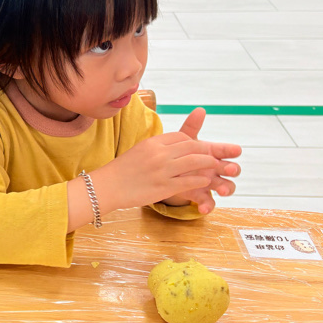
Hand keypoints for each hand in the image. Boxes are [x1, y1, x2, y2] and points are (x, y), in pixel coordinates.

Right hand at [94, 131, 224, 213]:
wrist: (107, 187)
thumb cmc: (122, 170)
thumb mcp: (139, 151)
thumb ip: (157, 147)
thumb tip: (173, 144)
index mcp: (152, 142)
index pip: (181, 136)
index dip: (194, 142)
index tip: (199, 148)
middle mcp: (159, 154)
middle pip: (192, 146)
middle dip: (207, 151)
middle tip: (214, 156)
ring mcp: (162, 170)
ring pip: (195, 162)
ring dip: (209, 164)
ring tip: (214, 168)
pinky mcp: (164, 187)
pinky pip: (190, 181)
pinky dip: (201, 181)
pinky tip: (205, 182)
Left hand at [163, 108, 241, 213]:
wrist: (164, 172)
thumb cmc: (178, 154)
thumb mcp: (182, 142)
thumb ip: (191, 128)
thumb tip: (199, 110)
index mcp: (211, 153)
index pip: (225, 150)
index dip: (231, 150)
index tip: (235, 150)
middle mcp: (215, 168)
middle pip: (231, 169)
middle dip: (232, 169)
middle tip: (229, 169)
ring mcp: (210, 183)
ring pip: (225, 186)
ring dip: (225, 188)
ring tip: (220, 191)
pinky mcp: (201, 196)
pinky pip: (209, 203)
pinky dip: (207, 206)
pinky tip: (203, 209)